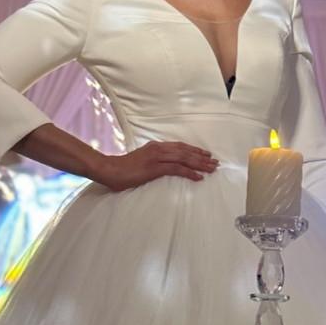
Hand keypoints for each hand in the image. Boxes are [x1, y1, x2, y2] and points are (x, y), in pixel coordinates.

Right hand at [92, 142, 218, 190]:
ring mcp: (157, 157)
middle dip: (202, 157)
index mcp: (156, 147)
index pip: (180, 147)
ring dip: (200, 164)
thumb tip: (163, 167)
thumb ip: (153, 162)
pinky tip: (199, 177)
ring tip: (211, 169)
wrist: (109, 170)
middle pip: (185, 151)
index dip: (194, 150)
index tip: (206, 155)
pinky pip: (177, 169)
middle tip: (215, 162)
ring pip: (184, 158)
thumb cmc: (123, 169)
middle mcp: (159, 149)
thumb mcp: (141, 161)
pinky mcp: (155, 167)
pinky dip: (190, 172)